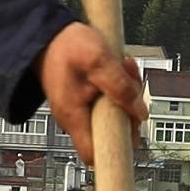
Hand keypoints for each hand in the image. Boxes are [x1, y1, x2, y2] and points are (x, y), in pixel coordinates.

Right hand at [42, 21, 146, 146]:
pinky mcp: (88, 99)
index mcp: (73, 116)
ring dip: (128, 91)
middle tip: (130, 78)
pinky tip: (119, 66)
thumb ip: (120, 87)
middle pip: (114, 132)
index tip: (132, 127)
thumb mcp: (98, 60)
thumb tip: (140, 114)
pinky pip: (111, 100)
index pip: (94, 155)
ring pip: (116, 113)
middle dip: (130, 107)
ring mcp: (82, 109)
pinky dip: (120, 85)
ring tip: (124, 65)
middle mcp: (76, 119)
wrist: (49, 34)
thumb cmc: (67, 46)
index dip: (116, 150)